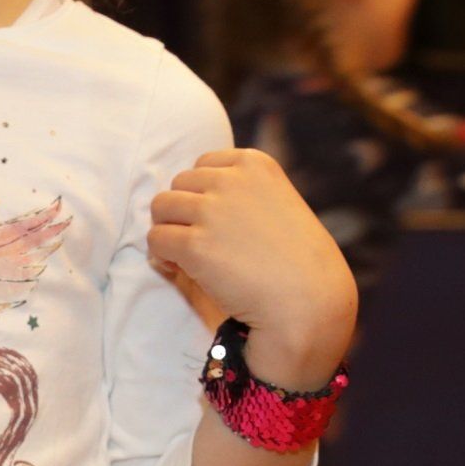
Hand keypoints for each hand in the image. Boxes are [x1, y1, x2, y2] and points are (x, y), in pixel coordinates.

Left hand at [149, 148, 357, 389]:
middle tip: (197, 241)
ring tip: (184, 255)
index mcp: (255, 164)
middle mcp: (231, 180)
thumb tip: (189, 202)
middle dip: (183, 212)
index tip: (213, 220)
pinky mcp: (195, 245)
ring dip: (168, 230)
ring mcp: (212, 211)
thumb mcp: (279, 205)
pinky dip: (161, 256)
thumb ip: (243, 194)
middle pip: (179, 184)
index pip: (204, 164)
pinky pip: (156, 239)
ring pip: (161, 207)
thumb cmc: (299, 262)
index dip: (202, 194)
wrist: (308, 301)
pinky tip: (178, 270)